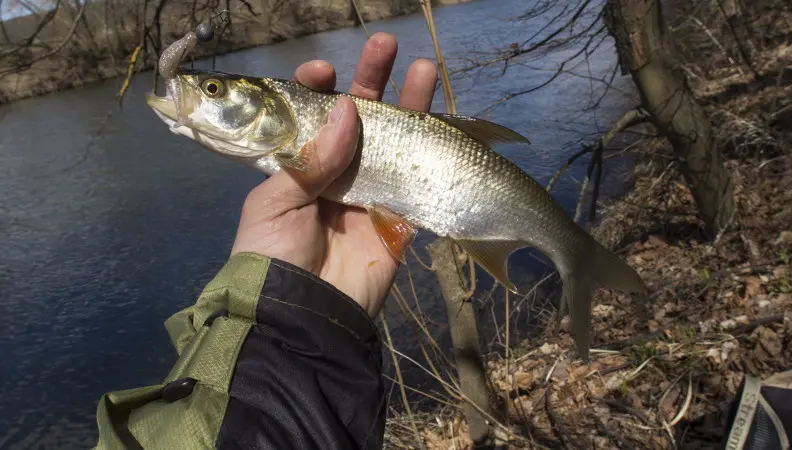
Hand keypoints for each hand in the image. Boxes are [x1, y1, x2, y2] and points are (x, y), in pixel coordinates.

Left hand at [230, 33, 437, 316]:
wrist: (302, 314)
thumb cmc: (273, 254)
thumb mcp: (277, 199)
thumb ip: (314, 155)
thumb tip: (348, 108)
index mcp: (298, 166)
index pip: (312, 117)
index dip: (318, 89)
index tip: (325, 71)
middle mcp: (336, 174)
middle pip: (359, 121)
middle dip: (373, 82)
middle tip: (386, 46)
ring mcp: (370, 195)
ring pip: (395, 144)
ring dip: (410, 109)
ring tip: (425, 70)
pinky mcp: (398, 220)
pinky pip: (420, 185)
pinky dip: (432, 158)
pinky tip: (443, 125)